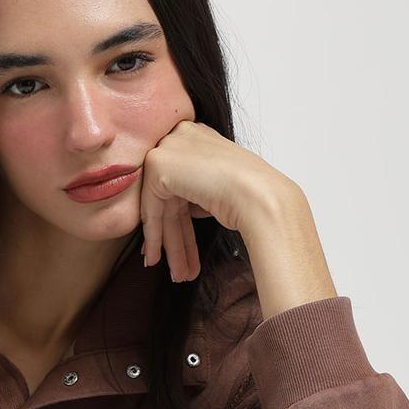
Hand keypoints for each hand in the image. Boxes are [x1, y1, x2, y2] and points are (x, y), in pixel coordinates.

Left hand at [139, 119, 295, 281]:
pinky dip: (153, 236)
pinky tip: (155, 259)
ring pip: (160, 205)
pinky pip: (150, 208)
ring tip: (175, 273)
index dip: (178, 219)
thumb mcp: (216, 188)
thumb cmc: (251, 194)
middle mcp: (181, 135)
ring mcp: (168, 146)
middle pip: (171, 196)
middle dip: (175, 236)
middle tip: (178, 266)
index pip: (181, 182)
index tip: (180, 247)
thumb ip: (193, 192)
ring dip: (168, 244)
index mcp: (198, 135)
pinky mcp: (158, 164)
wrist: (259, 196)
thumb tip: (179, 210)